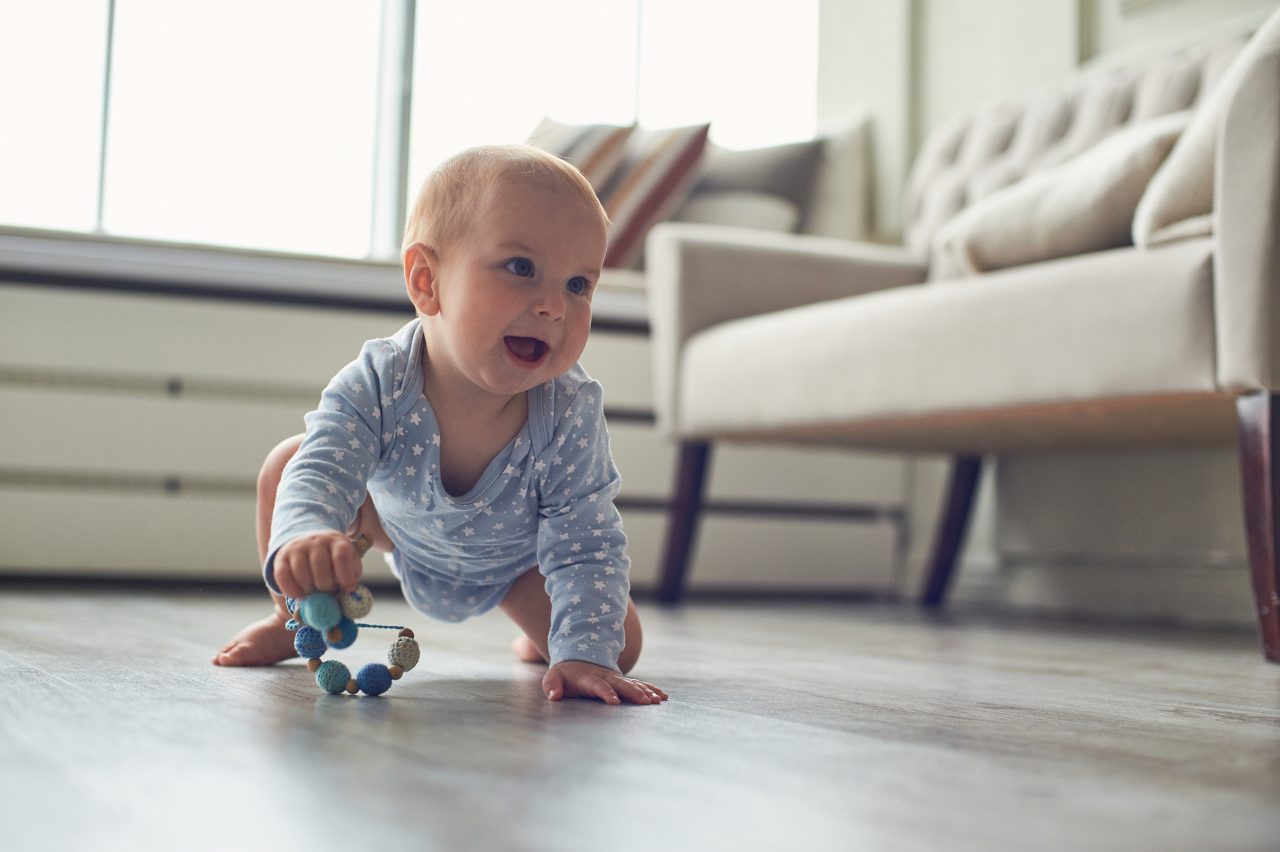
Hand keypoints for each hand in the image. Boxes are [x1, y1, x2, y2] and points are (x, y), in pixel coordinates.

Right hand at [273, 532, 364, 598]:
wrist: (311, 543)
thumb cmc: (333, 561)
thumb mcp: (347, 564)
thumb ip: (350, 577)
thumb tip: (349, 594)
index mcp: (337, 542)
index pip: (342, 555)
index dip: (346, 575)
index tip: (348, 589)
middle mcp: (316, 541)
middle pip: (320, 565)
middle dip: (326, 585)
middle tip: (328, 593)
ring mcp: (297, 547)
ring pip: (301, 571)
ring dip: (308, 589)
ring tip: (314, 594)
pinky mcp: (281, 557)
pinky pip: (282, 575)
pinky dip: (291, 590)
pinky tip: (299, 595)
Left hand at [543, 660, 668, 704]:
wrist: (578, 660)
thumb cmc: (565, 674)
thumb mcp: (554, 677)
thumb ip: (552, 685)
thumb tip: (553, 695)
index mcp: (589, 678)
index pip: (598, 685)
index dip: (606, 692)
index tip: (614, 701)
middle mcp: (606, 677)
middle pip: (622, 684)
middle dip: (634, 692)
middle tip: (645, 701)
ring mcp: (616, 679)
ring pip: (633, 684)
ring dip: (646, 691)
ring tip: (658, 700)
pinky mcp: (623, 682)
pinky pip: (639, 685)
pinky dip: (651, 689)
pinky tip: (662, 697)